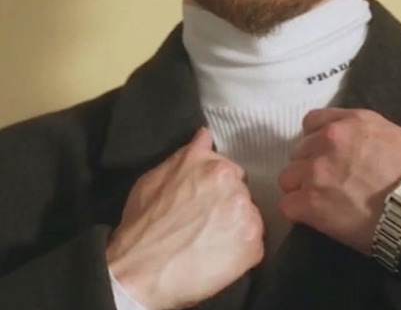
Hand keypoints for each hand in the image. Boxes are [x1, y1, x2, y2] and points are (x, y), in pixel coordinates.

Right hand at [106, 128, 263, 309]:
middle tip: (207, 222)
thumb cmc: (143, 223)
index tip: (205, 200)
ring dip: (236, 226)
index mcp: (214, 165)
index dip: (216, 187)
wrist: (140, 270)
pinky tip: (218, 257)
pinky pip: (254, 245)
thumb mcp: (158, 175)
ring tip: (211, 242)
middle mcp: (234, 184)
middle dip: (228, 203)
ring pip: (249, 217)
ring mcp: (246, 215)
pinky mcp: (252, 245)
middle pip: (242, 191)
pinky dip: (240, 252)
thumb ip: (189, 155)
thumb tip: (205, 136)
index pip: (229, 170)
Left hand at [278, 108, 400, 254]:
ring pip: (288, 177)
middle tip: (327, 183)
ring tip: (318, 202)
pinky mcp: (309, 202)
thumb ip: (360, 129)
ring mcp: (314, 172)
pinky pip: (288, 205)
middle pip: (299, 151)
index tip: (323, 153)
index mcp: (346, 123)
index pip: (311, 122)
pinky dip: (298, 212)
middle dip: (309, 165)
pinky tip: (313, 217)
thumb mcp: (390, 133)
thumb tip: (348, 136)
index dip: (315, 138)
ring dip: (300, 189)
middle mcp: (325, 141)